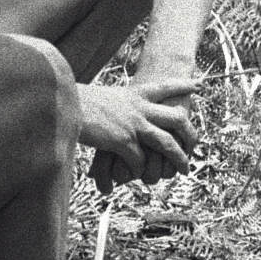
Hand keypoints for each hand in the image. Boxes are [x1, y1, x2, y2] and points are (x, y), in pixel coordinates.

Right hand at [76, 74, 199, 186]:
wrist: (63, 103)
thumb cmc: (75, 99)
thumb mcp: (103, 96)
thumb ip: (116, 104)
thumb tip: (116, 108)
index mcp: (133, 94)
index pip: (163, 87)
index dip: (181, 86)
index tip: (197, 85)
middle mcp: (138, 108)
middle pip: (176, 118)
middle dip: (190, 132)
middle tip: (195, 142)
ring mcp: (133, 124)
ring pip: (166, 142)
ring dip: (178, 157)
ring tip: (184, 169)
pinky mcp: (122, 140)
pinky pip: (139, 160)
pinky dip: (140, 169)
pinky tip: (137, 174)